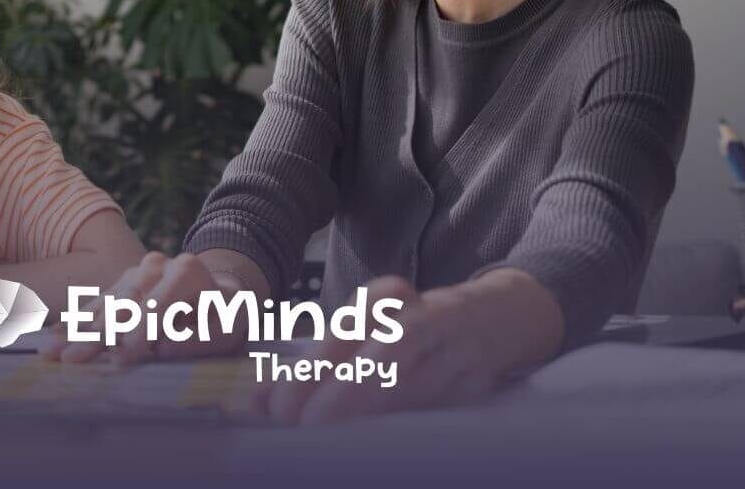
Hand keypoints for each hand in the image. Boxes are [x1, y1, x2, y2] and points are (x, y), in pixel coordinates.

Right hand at [39, 251, 247, 365]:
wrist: (219, 293)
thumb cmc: (224, 317)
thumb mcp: (226, 330)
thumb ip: (199, 340)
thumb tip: (163, 349)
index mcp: (186, 272)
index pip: (156, 307)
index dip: (137, 333)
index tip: (119, 358)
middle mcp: (158, 265)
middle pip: (124, 305)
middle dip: (96, 335)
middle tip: (71, 358)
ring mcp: (138, 271)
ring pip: (105, 303)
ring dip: (77, 328)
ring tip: (52, 349)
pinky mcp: (124, 282)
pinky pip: (98, 301)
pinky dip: (77, 320)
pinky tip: (55, 335)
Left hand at [256, 276, 501, 424]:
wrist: (490, 319)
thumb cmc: (406, 332)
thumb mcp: (363, 333)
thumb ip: (312, 368)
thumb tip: (255, 401)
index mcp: (387, 297)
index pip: (343, 333)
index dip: (309, 372)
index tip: (279, 406)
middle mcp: (423, 316)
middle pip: (380, 355)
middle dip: (340, 393)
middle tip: (304, 426)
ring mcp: (455, 349)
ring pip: (412, 384)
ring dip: (372, 414)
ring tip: (334, 440)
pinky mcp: (477, 382)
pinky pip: (437, 409)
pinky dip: (405, 428)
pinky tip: (379, 448)